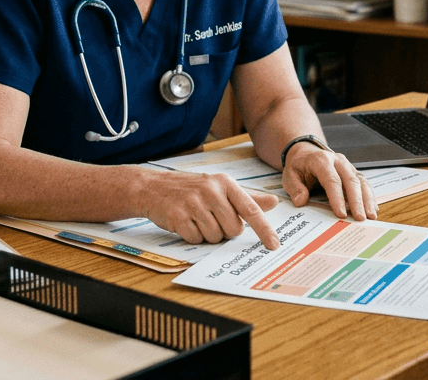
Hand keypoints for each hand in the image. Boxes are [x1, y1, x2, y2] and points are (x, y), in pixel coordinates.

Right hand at [143, 170, 282, 248]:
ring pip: (215, 237)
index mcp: (225, 183)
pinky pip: (195, 239)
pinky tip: (185, 222)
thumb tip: (273, 202)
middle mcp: (211, 191)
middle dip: (225, 230)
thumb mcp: (221, 187)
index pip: (250, 209)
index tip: (274, 245)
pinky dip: (192, 236)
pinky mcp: (178, 217)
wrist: (153, 187)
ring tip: (197, 218)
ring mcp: (193, 204)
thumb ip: (248, 198)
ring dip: (207, 234)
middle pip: (233, 229)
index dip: (264, 229)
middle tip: (212, 218)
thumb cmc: (192, 189)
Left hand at [282, 143, 376, 220]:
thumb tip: (301, 201)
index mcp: (321, 160)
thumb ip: (295, 188)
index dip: (337, 198)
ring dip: (367, 199)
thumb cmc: (299, 166)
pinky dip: (369, 196)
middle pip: (351, 180)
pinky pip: (364, 183)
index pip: (332, 180)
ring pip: (361, 182)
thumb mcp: (289, 175)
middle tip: (360, 218)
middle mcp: (338, 161)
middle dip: (357, 201)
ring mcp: (348, 166)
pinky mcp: (353, 172)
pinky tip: (373, 209)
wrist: (306, 153)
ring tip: (371, 216)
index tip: (341, 214)